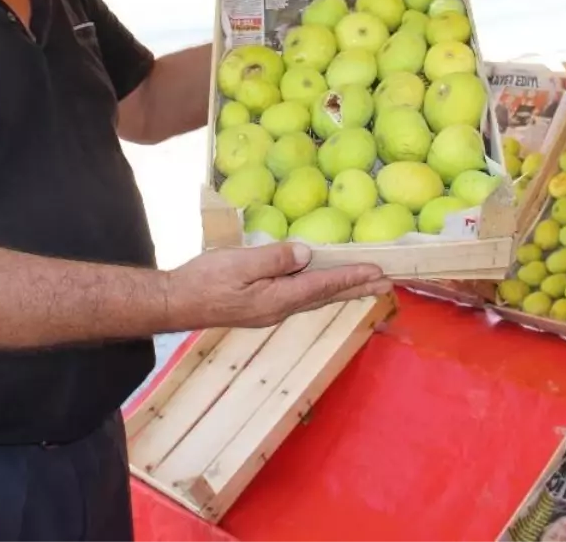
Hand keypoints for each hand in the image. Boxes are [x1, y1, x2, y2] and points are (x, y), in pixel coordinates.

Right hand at [164, 242, 390, 330]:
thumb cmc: (205, 280)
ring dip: (344, 291)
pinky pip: (303, 298)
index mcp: (278, 298)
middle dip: (358, 288)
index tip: (378, 271)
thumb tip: (307, 255)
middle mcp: (280, 309)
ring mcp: (271, 311)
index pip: (323, 285)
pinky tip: (324, 287)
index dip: (351, 277)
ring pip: (317, 299)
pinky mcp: (262, 307)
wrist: (177, 302)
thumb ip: (274, 259)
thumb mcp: (240, 264)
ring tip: (367, 286)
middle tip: (387, 283)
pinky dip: (323, 291)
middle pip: (327, 297)